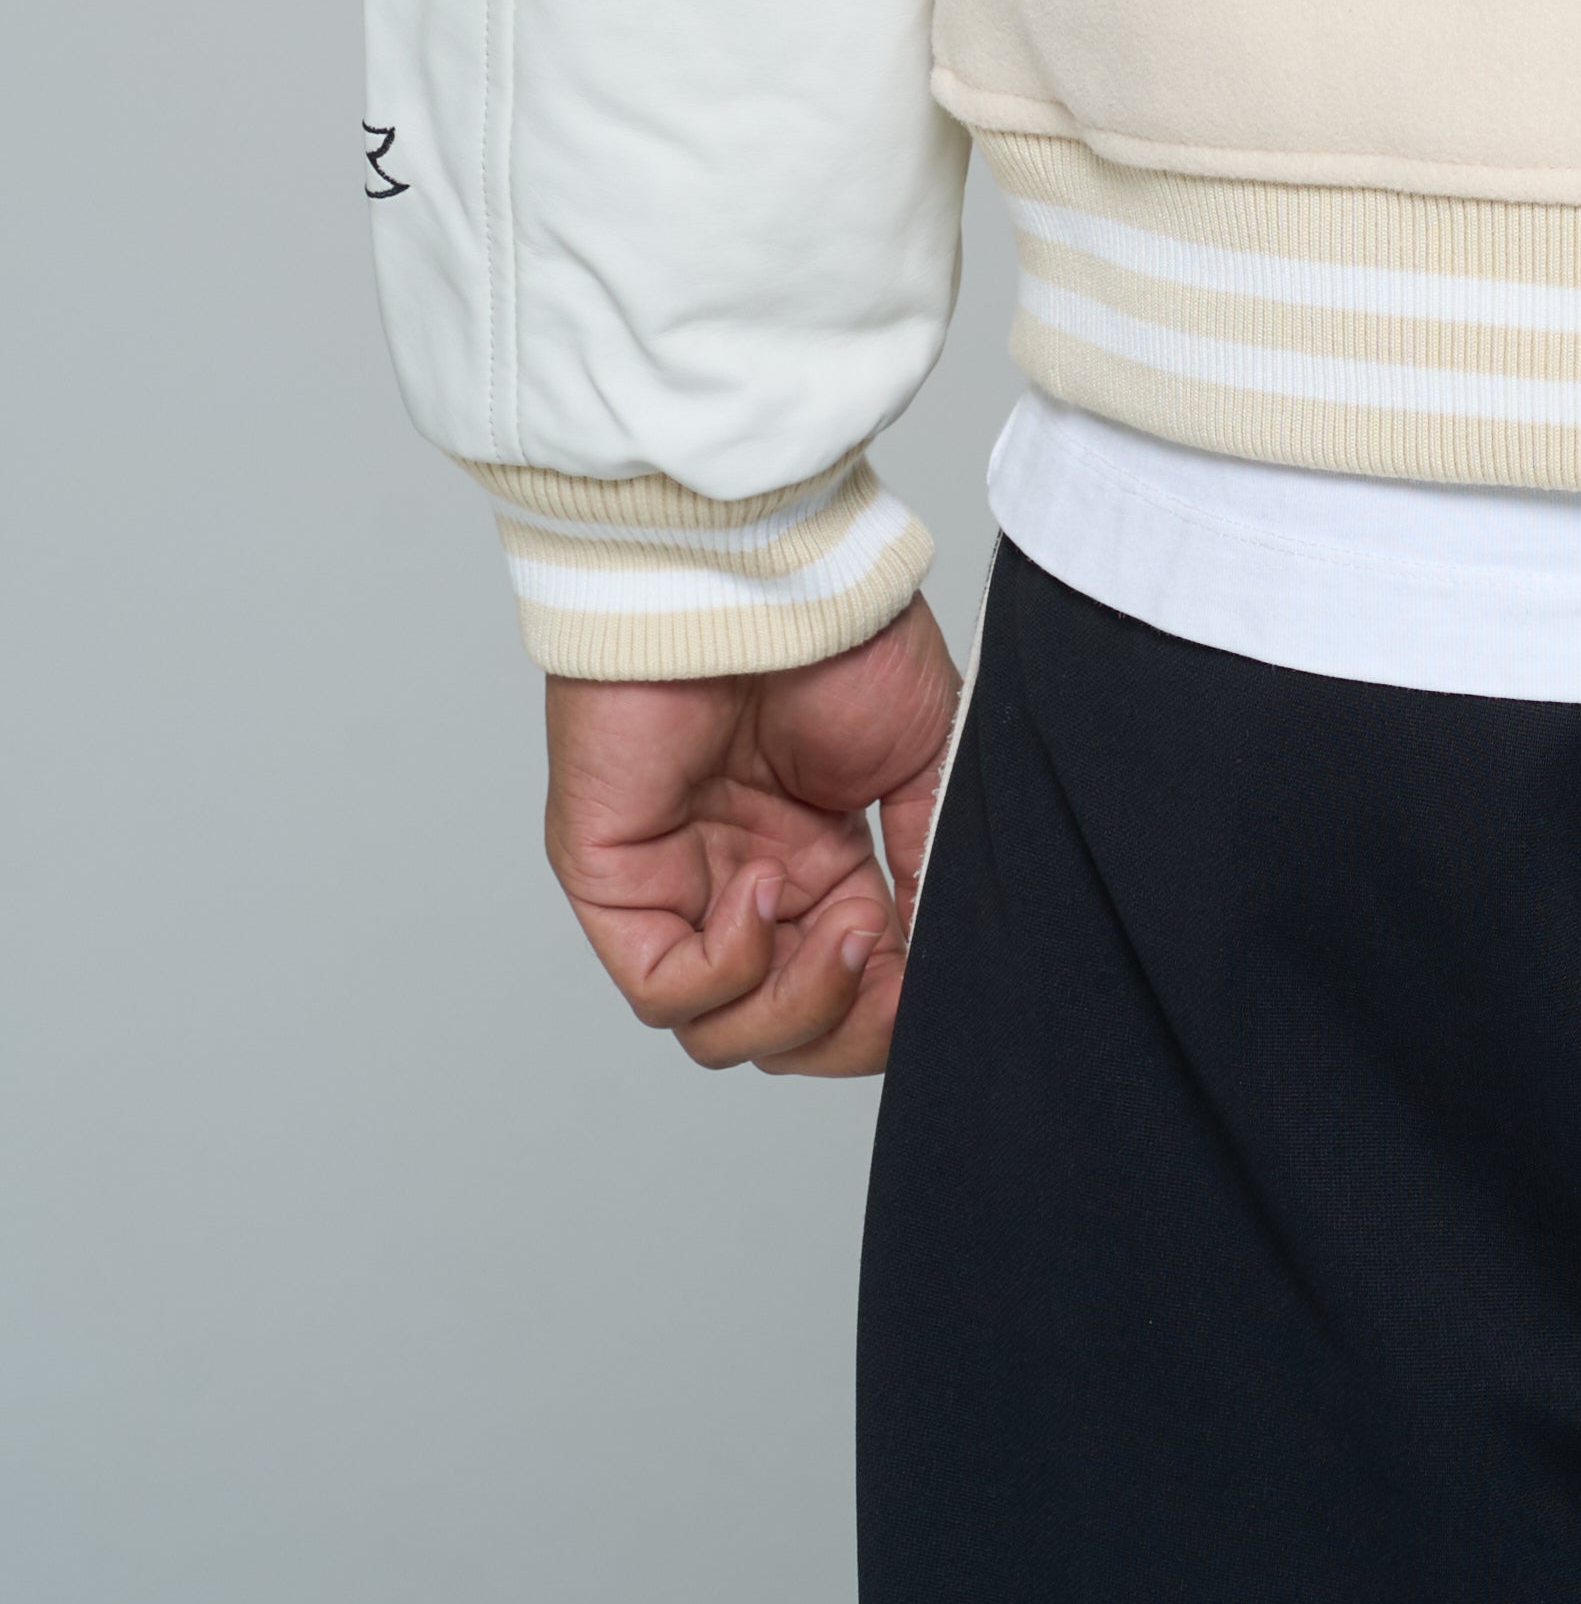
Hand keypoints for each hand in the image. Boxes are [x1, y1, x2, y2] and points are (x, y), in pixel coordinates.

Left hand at [542, 597, 960, 1080]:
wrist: (760, 569)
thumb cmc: (834, 633)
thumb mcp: (921, 760)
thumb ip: (929, 866)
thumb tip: (942, 966)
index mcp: (816, 867)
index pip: (846, 995)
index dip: (890, 1014)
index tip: (938, 987)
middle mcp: (745, 888)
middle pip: (784, 1034)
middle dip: (846, 1027)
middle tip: (887, 973)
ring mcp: (678, 889)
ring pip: (720, 1031)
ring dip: (796, 1006)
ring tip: (841, 931)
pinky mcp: (615, 881)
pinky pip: (661, 988)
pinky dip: (729, 966)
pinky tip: (763, 887)